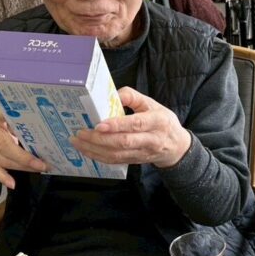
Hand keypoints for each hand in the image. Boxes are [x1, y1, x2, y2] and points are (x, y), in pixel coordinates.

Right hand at [0, 103, 48, 189]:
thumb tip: (43, 127)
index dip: (12, 120)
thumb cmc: (2, 119)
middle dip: (24, 157)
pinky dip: (3, 177)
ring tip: (39, 169)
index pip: (0, 114)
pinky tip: (12, 184)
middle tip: (42, 164)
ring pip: (3, 159)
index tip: (29, 124)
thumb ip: (19, 117)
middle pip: (3, 145)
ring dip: (22, 166)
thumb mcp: (8, 112)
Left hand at [69, 87, 191, 167]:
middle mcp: (151, 140)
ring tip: (78, 141)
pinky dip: (99, 157)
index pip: (136, 124)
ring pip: (117, 155)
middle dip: (99, 139)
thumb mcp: (152, 104)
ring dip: (95, 149)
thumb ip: (133, 97)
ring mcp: (143, 153)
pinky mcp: (135, 161)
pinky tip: (87, 150)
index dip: (117, 125)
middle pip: (123, 142)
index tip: (99, 124)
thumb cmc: (162, 121)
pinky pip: (115, 161)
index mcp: (157, 121)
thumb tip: (112, 94)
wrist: (176, 146)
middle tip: (81, 132)